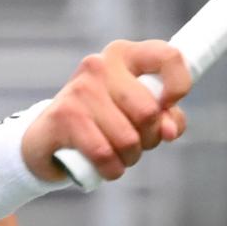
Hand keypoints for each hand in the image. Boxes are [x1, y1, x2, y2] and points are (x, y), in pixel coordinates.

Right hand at [23, 40, 190, 182]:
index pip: (168, 56)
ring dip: (128, 159)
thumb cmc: (102, 124)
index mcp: (123, 55)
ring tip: (115, 154)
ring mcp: (80, 88)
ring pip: (128, 139)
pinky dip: (111, 170)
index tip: (168, 106)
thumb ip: (165, 118)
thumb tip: (169, 130)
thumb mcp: (138, 116)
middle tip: (133, 142)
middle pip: (149, 112)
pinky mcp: (64, 115)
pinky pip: (104, 153)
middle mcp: (100, 64)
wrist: (47, 140)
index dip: (179, 86)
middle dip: (148, 139)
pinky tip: (104, 167)